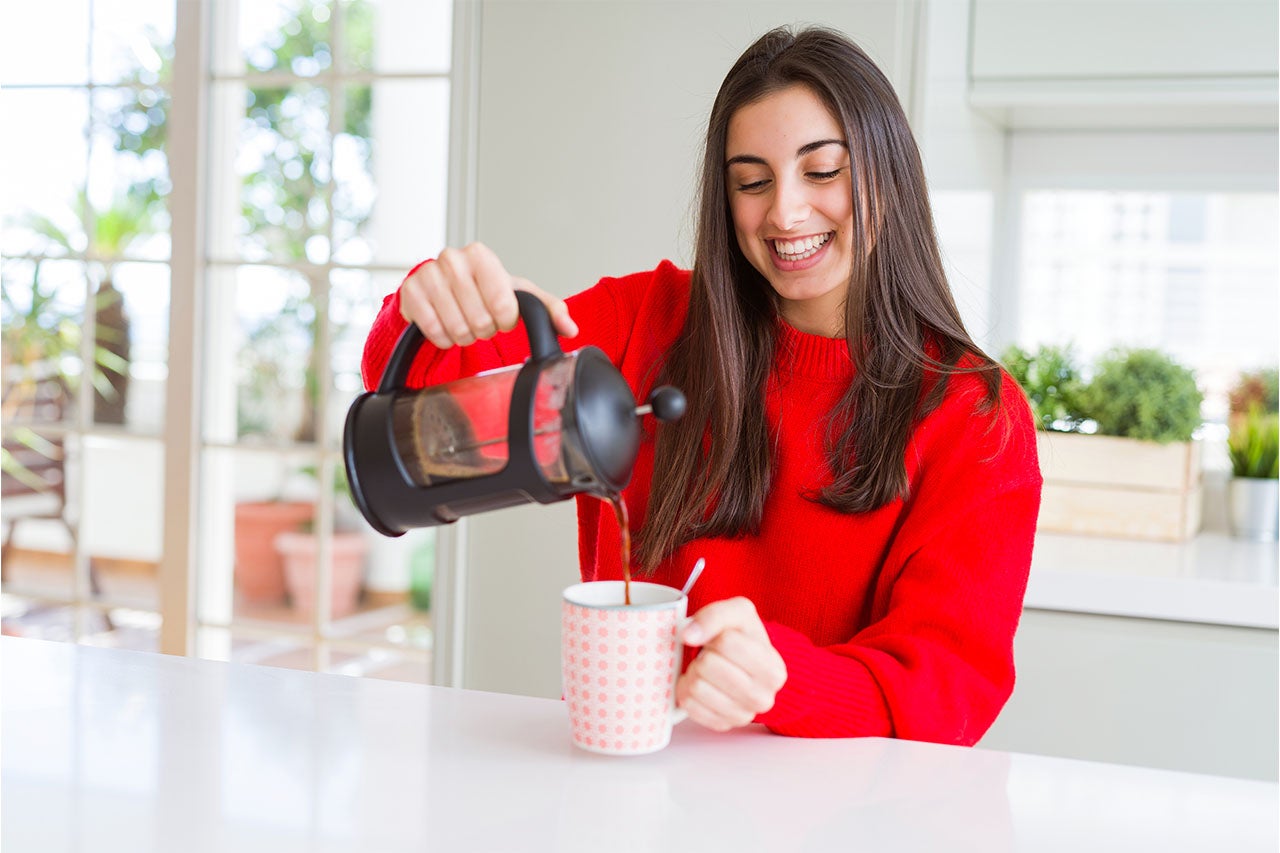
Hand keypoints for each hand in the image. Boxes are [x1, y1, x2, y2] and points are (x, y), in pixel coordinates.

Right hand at [398, 241, 577, 348]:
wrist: (443, 290)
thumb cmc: (483, 291)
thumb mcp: (518, 296)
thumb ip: (548, 309)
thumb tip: (570, 328)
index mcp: (481, 256)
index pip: (503, 303)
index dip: (506, 319)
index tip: (503, 317)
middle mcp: (452, 259)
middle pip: (480, 319)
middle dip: (484, 329)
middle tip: (481, 321)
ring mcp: (428, 275)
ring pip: (457, 327)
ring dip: (465, 335)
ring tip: (465, 323)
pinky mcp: (410, 294)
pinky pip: (434, 331)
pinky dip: (444, 338)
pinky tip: (446, 326)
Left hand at [676, 597, 786, 731]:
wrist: (747, 665)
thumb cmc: (743, 637)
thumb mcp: (738, 612)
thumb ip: (714, 615)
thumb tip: (689, 635)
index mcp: (772, 668)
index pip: (726, 642)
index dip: (716, 635)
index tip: (721, 639)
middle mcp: (762, 697)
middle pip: (708, 665)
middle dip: (703, 654)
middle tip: (710, 654)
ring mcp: (742, 715)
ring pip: (696, 686)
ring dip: (693, 671)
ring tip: (706, 669)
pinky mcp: (721, 725)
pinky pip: (688, 704)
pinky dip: (686, 689)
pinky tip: (701, 683)